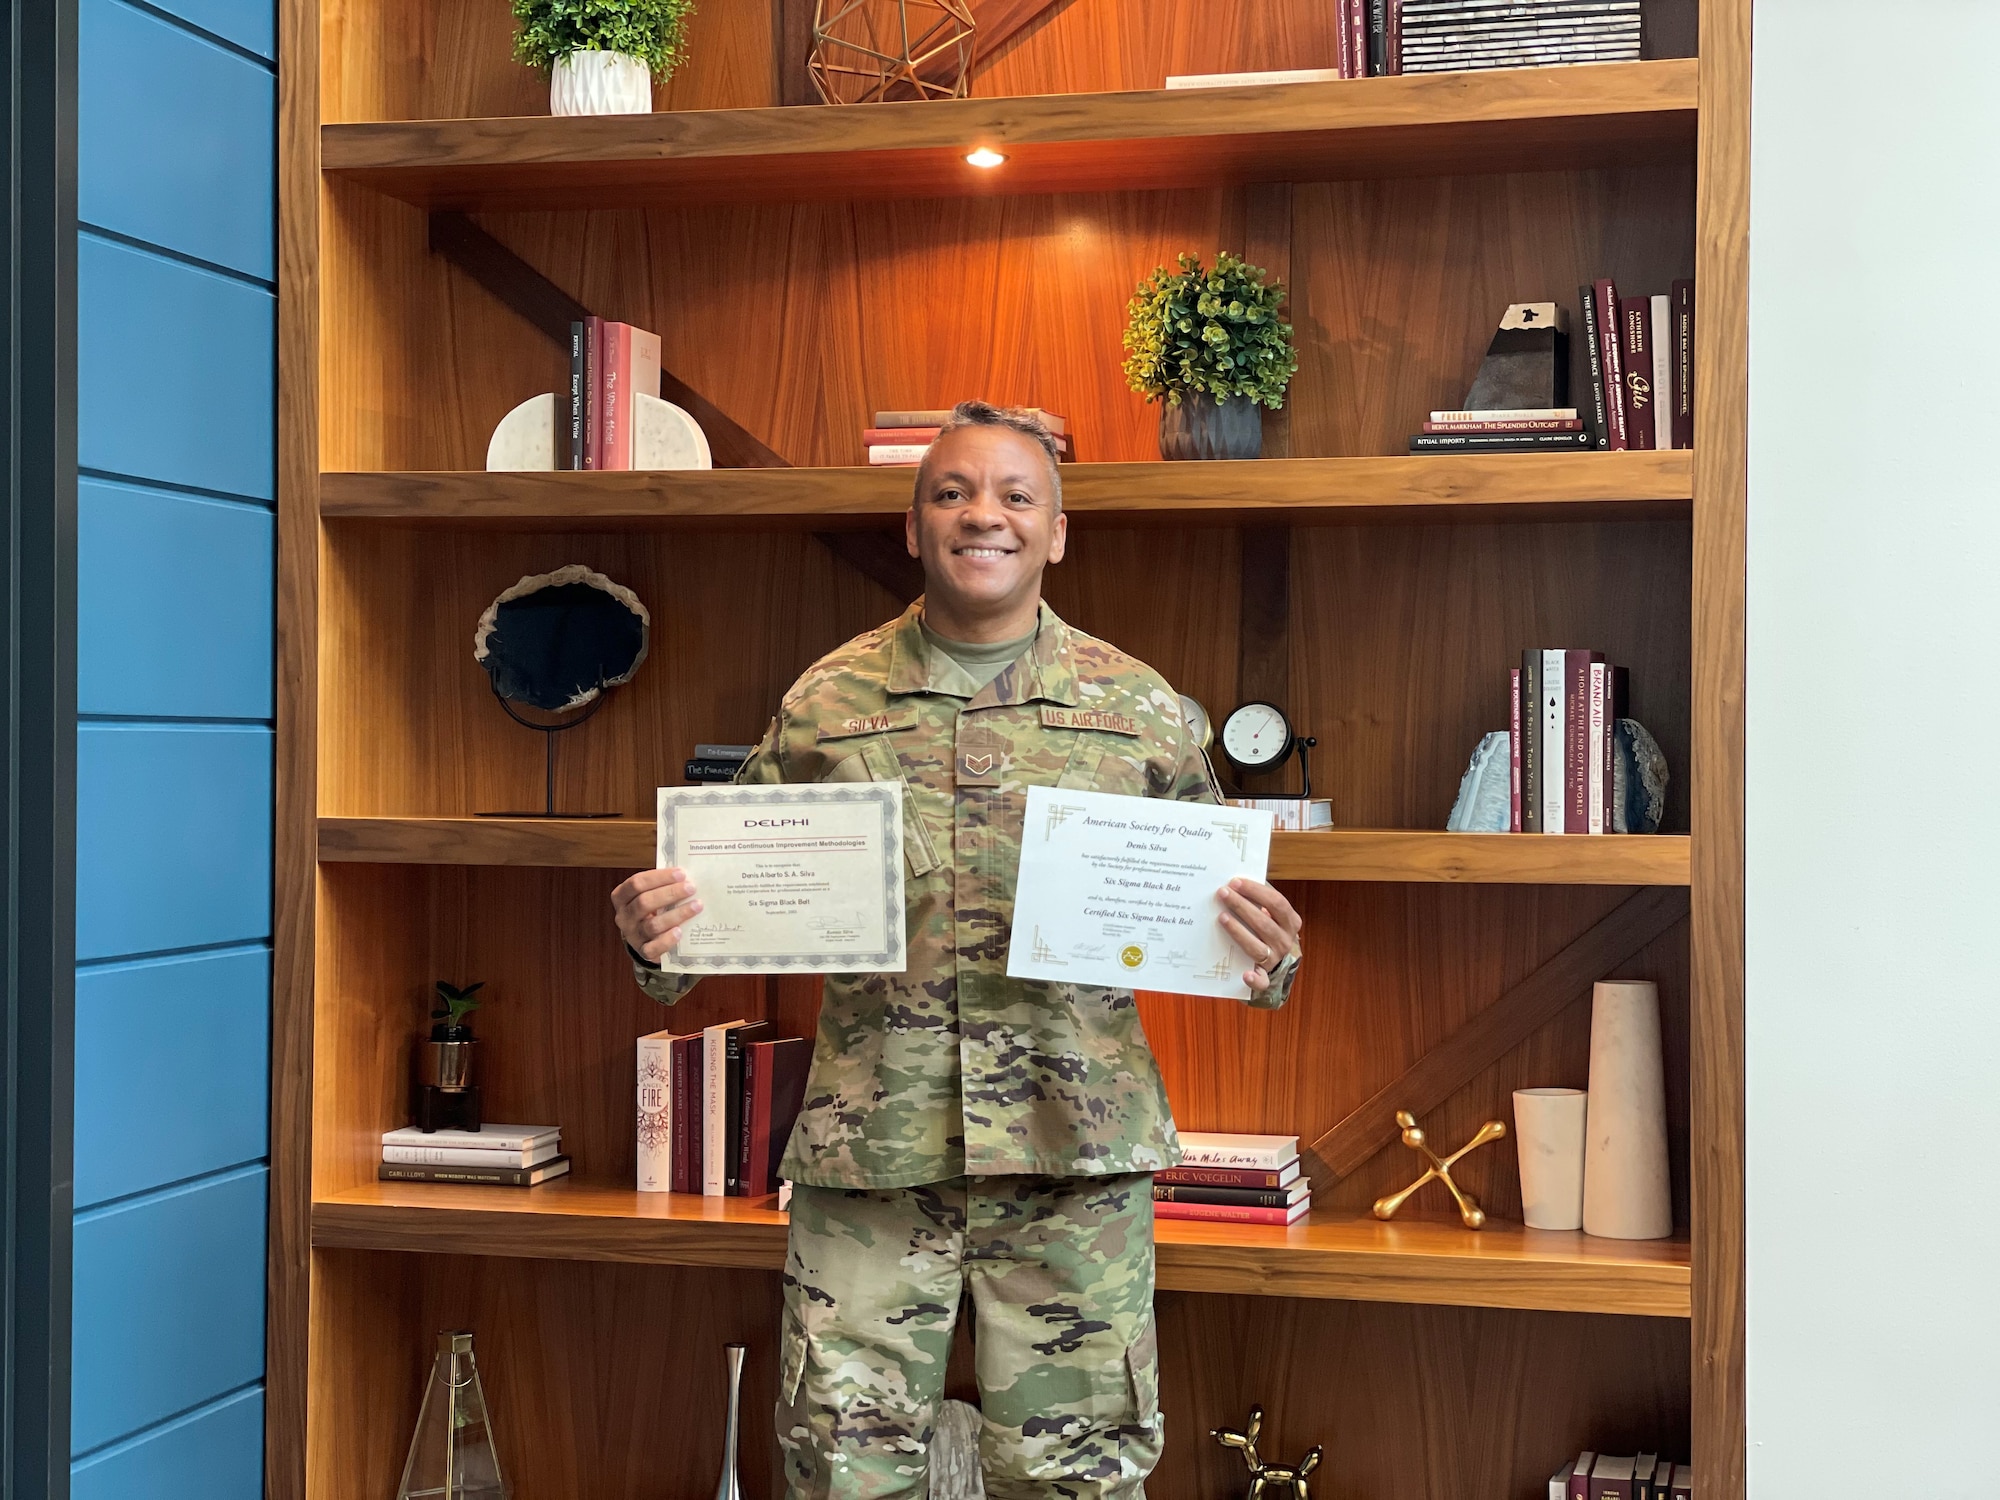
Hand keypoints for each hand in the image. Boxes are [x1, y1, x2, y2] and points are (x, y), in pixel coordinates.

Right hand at [611, 867, 701, 964]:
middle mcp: (624, 916)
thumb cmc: (651, 910)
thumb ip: (662, 885)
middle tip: (691, 888)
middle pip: (644, 902)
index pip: (637, 883)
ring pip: (652, 925)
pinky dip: (667, 940)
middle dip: (670, 893)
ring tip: (697, 906)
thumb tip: (687, 876)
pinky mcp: (643, 951)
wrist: (646, 938)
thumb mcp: (649, 894)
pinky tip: (680, 931)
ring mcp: (633, 935)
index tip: (681, 873)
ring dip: (677, 914)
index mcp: (621, 897)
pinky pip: (653, 948)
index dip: (659, 877)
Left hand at [1217, 876, 1301, 994]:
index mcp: (1290, 922)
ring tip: (1222, 917)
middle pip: (1263, 922)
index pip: (1276, 902)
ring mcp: (1275, 959)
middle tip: (1223, 893)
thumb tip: (1236, 883)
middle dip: (1241, 905)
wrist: (1277, 963)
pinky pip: (1262, 981)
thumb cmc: (1268, 931)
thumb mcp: (1272, 915)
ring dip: (1239, 931)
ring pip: (1257, 946)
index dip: (1256, 891)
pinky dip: (1254, 979)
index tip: (1235, 882)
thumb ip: (1259, 901)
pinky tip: (1245, 974)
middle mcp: (1285, 941)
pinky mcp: (1265, 977)